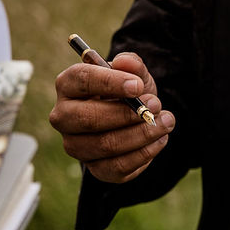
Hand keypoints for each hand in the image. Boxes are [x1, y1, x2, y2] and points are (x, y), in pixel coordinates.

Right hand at [50, 50, 174, 183]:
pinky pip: (117, 167)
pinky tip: (159, 140)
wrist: (135, 118)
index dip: (110, 82)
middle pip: (87, 118)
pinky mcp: (94, 168)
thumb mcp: (134, 74)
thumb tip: (125, 62)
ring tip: (166, 122)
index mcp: (68, 85)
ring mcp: (76, 145)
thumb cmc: (128, 92)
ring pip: (105, 145)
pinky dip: (143, 154)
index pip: (81, 80)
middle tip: (156, 105)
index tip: (138, 86)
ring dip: (141, 134)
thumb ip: (132, 65)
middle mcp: (64, 117)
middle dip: (127, 113)